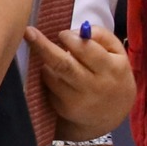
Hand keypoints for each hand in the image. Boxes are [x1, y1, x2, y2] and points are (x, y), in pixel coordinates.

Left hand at [26, 25, 135, 141]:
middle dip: (43, 46)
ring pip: (52, 75)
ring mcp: (78, 100)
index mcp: (112, 68)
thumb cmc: (112, 76)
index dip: (71, 39)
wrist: (111, 115)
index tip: (62, 34)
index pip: (87, 49)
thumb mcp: (117, 53)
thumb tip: (77, 30)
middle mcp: (95, 86)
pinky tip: (55, 76)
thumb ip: (101, 36)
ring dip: (47, 63)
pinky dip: (48, 76)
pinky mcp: (65, 108)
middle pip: (64, 64)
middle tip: (29, 32)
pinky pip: (49, 87)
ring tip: (53, 59)